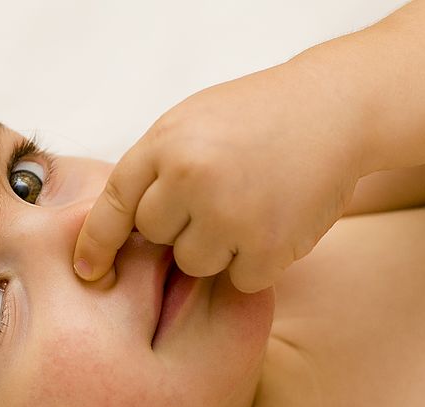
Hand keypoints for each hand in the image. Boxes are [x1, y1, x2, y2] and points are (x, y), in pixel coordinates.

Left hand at [73, 60, 365, 292]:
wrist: (335, 109)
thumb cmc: (256, 118)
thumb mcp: (190, 123)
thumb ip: (153, 169)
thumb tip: (118, 234)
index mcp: (164, 145)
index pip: (114, 207)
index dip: (97, 244)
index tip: (89, 271)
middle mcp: (191, 180)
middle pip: (156, 238)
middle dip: (180, 226)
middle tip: (220, 193)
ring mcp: (230, 215)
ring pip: (194, 264)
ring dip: (218, 247)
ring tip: (250, 204)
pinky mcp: (269, 245)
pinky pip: (240, 279)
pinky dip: (256, 262)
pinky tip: (275, 223)